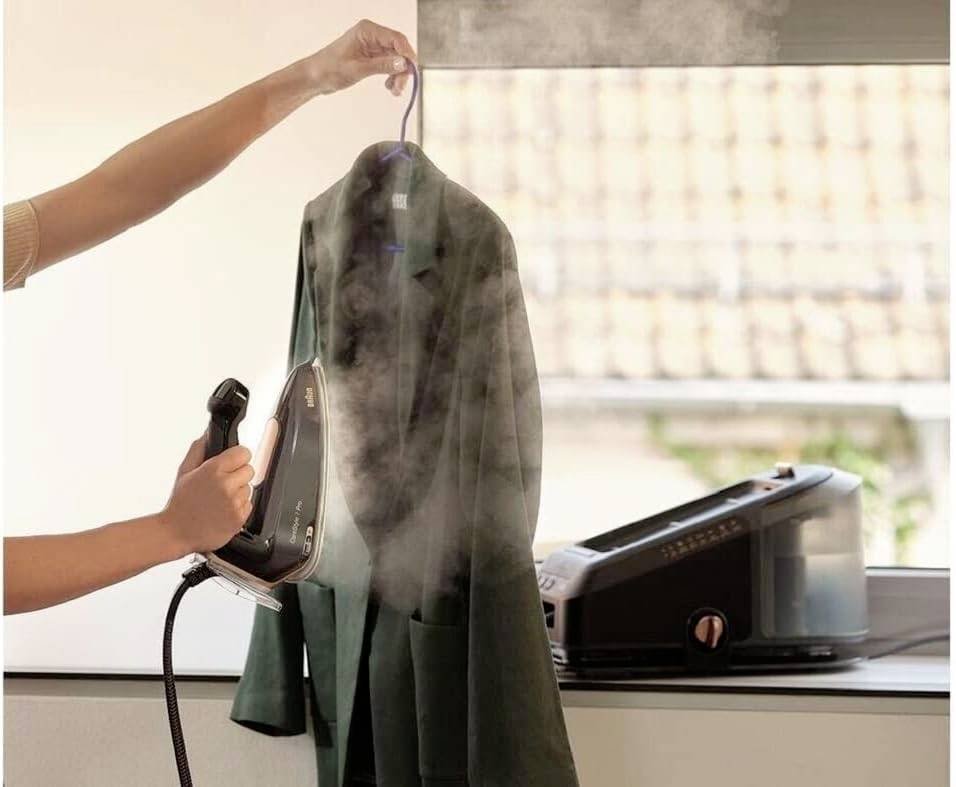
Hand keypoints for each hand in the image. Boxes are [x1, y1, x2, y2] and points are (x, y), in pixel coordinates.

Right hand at [159, 436, 253, 557]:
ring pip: (249, 488)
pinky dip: (239, 507)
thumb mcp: (184, 471)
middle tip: (222, 484)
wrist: (176, 532)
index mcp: (214, 470)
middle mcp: (226, 485)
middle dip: (238, 475)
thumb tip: (207, 434)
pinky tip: (223, 510)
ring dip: (238, 492)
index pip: (244, 452)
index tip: (232, 463)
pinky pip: (249, 505)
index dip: (238, 457)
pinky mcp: (239, 518)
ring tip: (219, 500)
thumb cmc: (180, 503)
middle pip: (250, 470)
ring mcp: (234, 502)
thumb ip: (198, 449)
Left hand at [308, 19, 416, 96]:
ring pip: (396, 59)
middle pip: (398, 50)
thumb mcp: (357, 69)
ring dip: (398, 75)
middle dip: (402, 69)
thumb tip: (402, 63)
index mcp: (367, 31)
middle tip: (400, 87)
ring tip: (394, 90)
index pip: (396, 39)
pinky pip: (389, 65)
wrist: (316, 77)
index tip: (411, 71)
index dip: (407, 55)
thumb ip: (381, 65)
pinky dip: (392, 76)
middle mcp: (372, 36)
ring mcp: (373, 46)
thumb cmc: (329, 69)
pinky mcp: (372, 57)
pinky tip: (389, 86)